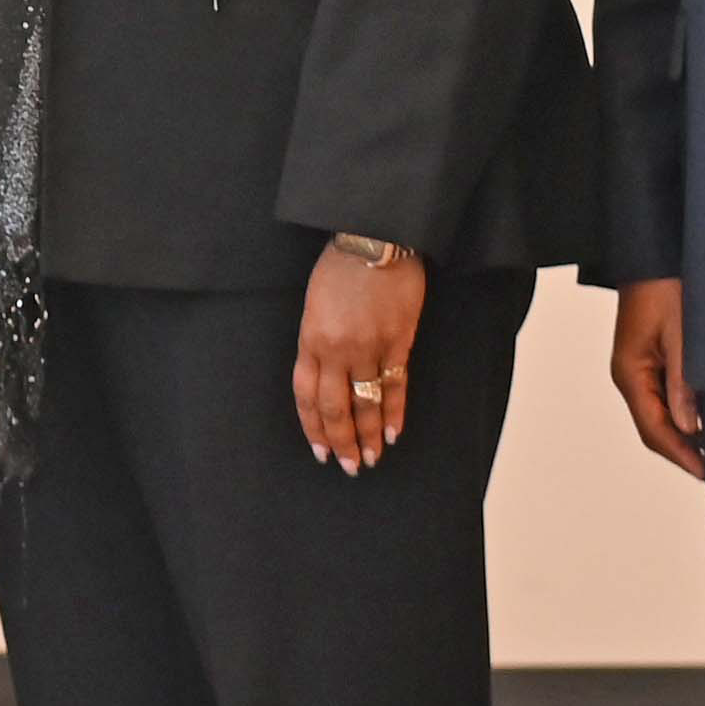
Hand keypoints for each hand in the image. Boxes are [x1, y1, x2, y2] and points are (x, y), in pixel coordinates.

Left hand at [294, 241, 434, 473]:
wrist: (374, 238)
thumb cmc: (341, 265)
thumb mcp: (315, 303)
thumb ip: (318, 340)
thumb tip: (326, 374)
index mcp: (310, 339)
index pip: (306, 395)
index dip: (313, 427)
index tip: (319, 450)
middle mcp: (336, 350)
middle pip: (335, 408)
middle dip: (340, 442)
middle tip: (348, 467)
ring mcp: (368, 347)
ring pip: (366, 403)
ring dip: (367, 436)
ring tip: (371, 459)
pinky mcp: (398, 341)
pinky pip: (395, 385)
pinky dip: (394, 412)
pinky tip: (392, 433)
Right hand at [608, 274, 704, 479]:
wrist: (654, 253)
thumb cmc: (665, 284)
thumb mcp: (681, 332)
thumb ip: (684, 379)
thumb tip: (689, 426)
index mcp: (630, 373)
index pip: (654, 429)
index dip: (681, 455)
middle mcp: (629, 376)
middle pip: (653, 428)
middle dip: (683, 452)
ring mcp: (637, 370)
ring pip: (658, 416)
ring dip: (684, 436)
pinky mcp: (650, 361)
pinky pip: (663, 398)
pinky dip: (684, 416)